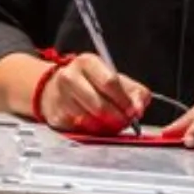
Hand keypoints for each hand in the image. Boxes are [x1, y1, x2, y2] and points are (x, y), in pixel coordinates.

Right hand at [35, 54, 149, 133]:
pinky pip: (82, 130)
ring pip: (91, 121)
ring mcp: (60, 97)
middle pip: (100, 105)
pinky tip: (95, 124)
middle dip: (117, 117)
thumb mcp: (114, 78)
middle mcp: (70, 76)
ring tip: (110, 122)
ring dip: (106, 126)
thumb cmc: (90, 83)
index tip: (133, 111)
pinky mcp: (56, 116)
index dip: (124, 100)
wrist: (55, 89)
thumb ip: (134, 92)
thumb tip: (138, 109)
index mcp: (87, 62)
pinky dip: (93, 131)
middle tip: (125, 121)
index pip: (109, 82)